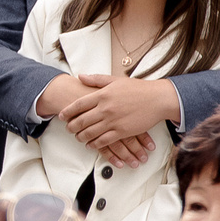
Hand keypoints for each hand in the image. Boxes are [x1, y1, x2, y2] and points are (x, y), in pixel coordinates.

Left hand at [57, 72, 176, 164]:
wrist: (157, 99)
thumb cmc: (138, 88)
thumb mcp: (116, 80)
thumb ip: (96, 79)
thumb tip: (80, 76)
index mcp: (102, 95)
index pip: (78, 105)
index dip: (67, 112)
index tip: (62, 116)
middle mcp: (105, 108)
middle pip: (81, 120)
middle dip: (71, 127)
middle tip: (68, 129)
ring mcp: (113, 121)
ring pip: (90, 133)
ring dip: (81, 137)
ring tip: (78, 137)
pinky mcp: (122, 131)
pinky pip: (103, 141)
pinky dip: (94, 144)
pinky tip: (91, 144)